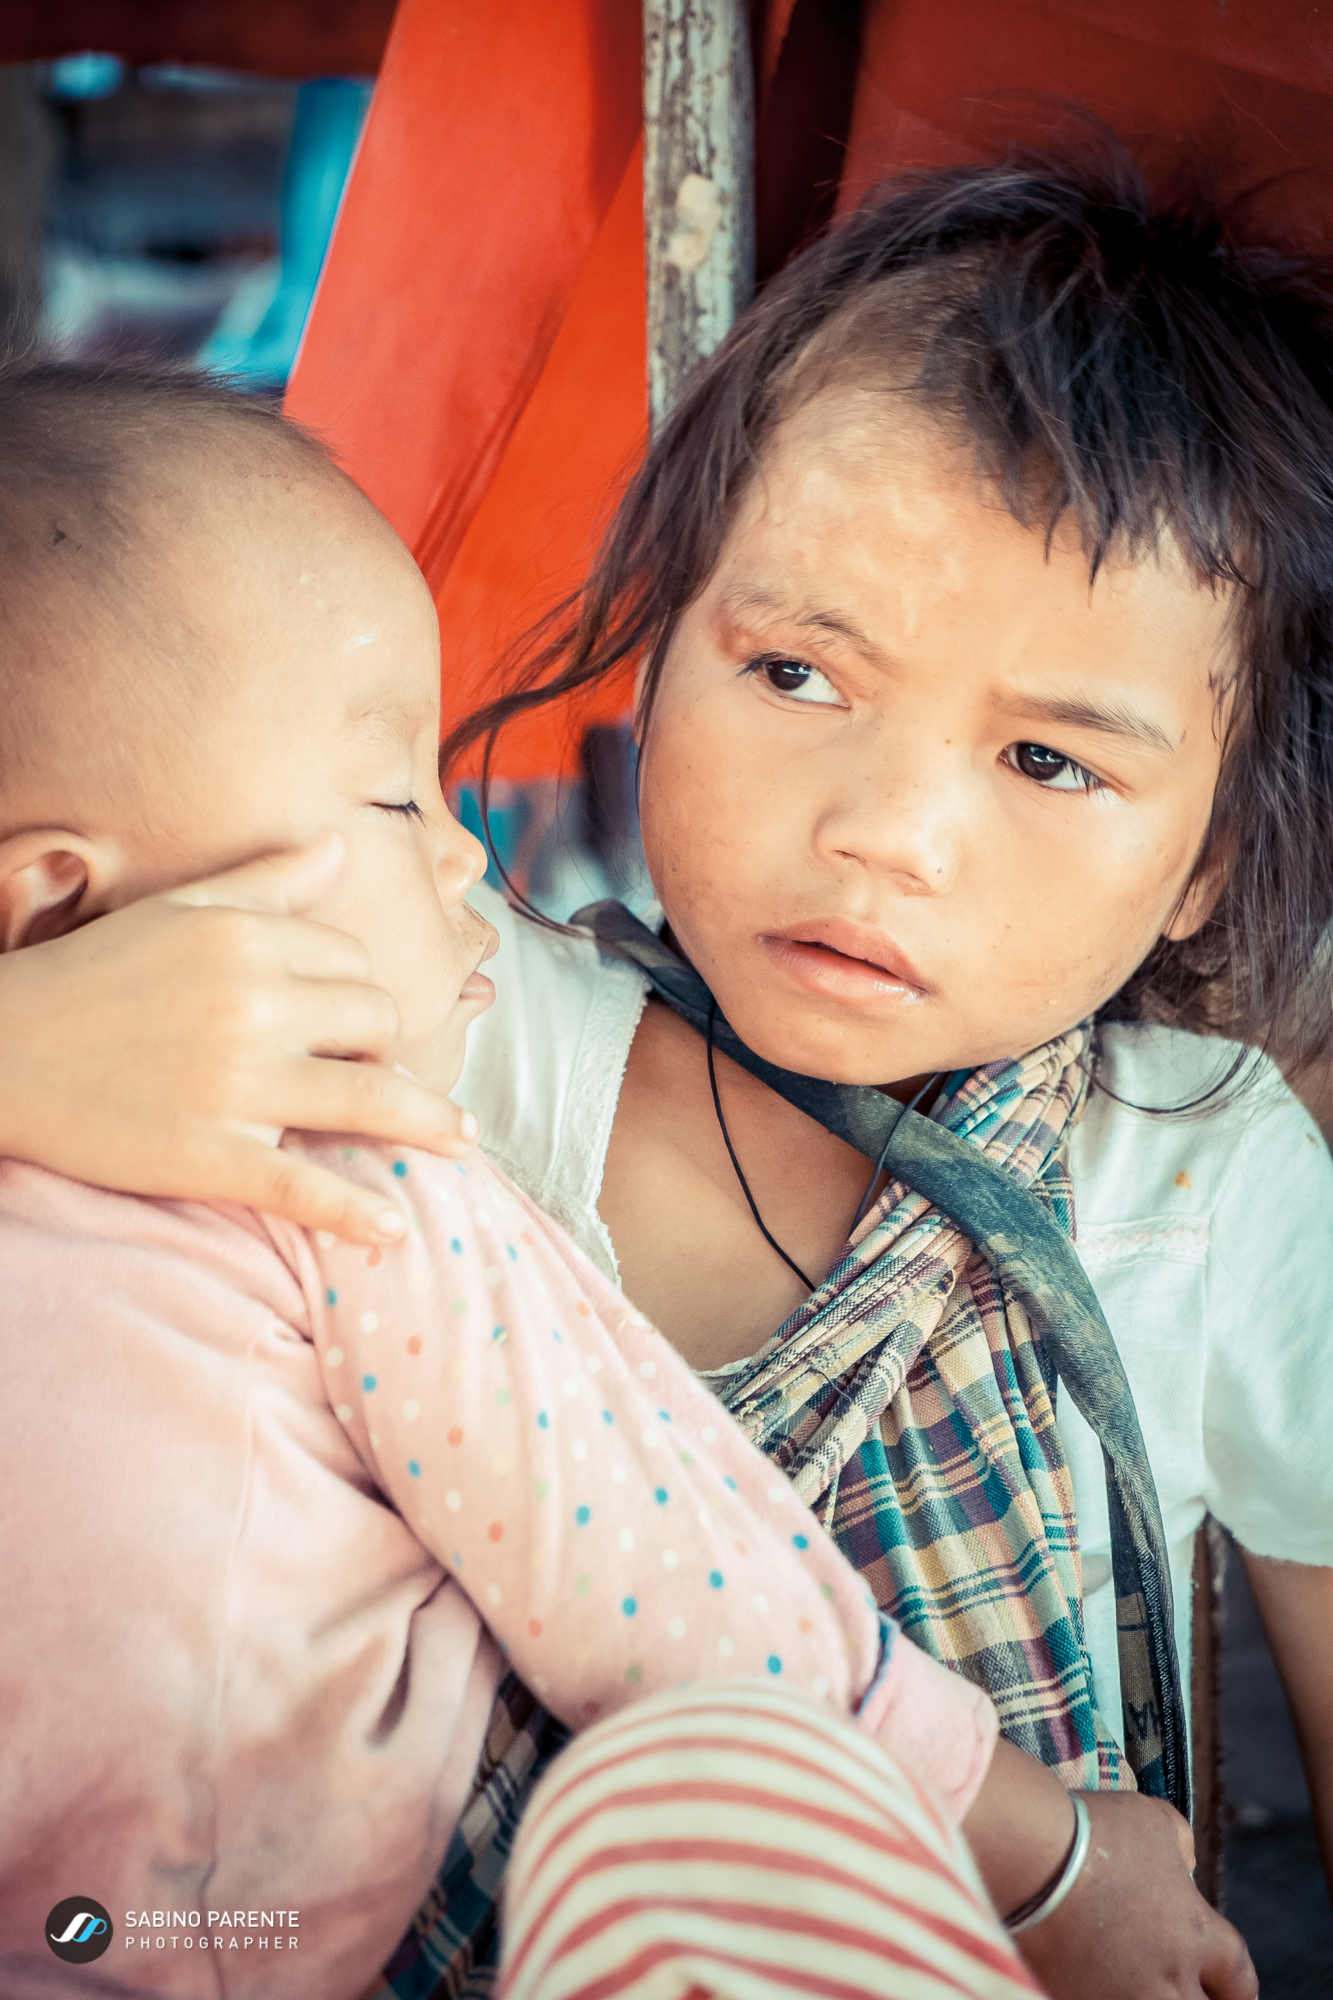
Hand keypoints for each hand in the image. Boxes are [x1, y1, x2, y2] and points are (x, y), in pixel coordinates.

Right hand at [0, 832, 475, 1242]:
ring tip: (464, 1144)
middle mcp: (254, 1004)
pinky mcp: (208, 1155)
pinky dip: (358, 1213)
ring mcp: (236, 1084)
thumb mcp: (176, 909)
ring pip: (369, 1100)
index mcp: (247, 939)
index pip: (354, 964)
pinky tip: (395, 1230)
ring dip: (429, 1125)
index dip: (359, 994)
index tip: (352, 1022)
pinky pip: (305, 1187)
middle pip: (376, 1025)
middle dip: (387, 1050)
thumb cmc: (90, 976)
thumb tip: (342, 847)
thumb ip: (267, 880)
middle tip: (384, 1075)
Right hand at [1021, 1790, 1256, 1999]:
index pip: (1240, 1979)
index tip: (1230, 1992)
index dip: (1236, 1989)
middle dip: (1197, 1999)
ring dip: (1152, 1997)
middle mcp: (1168, 1980)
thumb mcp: (1153, 1821)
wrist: (1029, 1858)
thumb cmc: (1094, 1831)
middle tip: (1183, 1990)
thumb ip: (1180, 1847)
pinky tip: (1091, 1984)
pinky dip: (1100, 1995)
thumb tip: (1183, 1863)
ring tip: (1133, 1985)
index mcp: (1196, 1934)